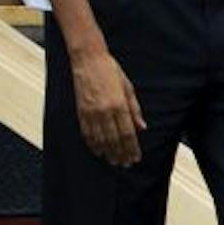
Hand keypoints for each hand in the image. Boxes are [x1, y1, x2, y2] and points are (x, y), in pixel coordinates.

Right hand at [70, 49, 146, 166]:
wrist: (88, 61)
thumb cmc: (112, 71)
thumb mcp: (128, 87)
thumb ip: (135, 109)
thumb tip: (142, 127)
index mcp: (119, 104)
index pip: (128, 133)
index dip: (132, 148)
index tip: (135, 157)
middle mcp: (105, 111)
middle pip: (114, 140)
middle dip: (121, 154)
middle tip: (126, 164)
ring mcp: (91, 113)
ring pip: (100, 139)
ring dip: (108, 152)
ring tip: (114, 161)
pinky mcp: (81, 112)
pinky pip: (87, 133)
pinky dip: (93, 144)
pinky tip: (99, 151)